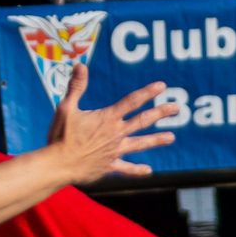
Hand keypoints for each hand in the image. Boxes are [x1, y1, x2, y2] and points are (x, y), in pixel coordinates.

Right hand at [44, 65, 173, 182]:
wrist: (59, 165)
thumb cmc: (60, 136)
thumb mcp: (66, 108)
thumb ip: (76, 87)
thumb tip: (81, 66)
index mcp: (107, 118)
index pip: (132, 101)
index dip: (147, 93)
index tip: (162, 86)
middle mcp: (116, 134)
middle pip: (143, 120)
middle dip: (161, 113)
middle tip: (177, 108)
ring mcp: (115, 151)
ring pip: (140, 144)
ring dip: (156, 140)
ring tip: (172, 137)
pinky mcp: (109, 166)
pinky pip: (126, 169)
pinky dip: (137, 170)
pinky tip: (149, 171)